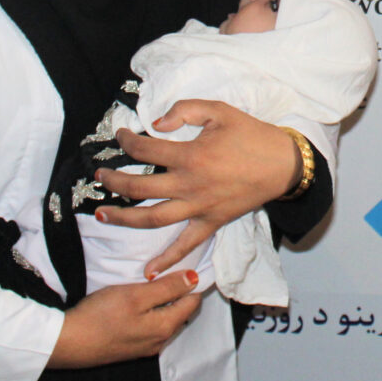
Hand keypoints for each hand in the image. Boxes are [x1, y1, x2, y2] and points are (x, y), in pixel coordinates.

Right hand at [48, 269, 199, 367]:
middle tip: (170, 267)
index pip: (193, 301)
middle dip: (179, 289)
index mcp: (165, 327)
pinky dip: (149, 310)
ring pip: (164, 318)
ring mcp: (144, 346)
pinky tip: (136, 300)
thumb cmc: (101, 317)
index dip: (193, 280)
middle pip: (180, 310)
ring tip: (152, 280)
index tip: (189, 261)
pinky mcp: (129, 346)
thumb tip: (194, 279)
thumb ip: (168, 288)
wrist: (68, 342)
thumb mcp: (137, 295)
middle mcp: (159, 340)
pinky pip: (149, 325)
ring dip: (163, 300)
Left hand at [94, 100, 299, 277]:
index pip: (145, 149)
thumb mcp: (219, 110)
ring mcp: (198, 208)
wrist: (282, 164)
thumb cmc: (250, 135)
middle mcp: (189, 185)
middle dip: (113, 181)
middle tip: (99, 176)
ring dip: (124, 218)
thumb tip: (157, 123)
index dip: (127, 140)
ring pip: (152, 218)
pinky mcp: (210, 222)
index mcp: (190, 155)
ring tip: (102, 214)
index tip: (120, 135)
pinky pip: (185, 245)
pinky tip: (148, 270)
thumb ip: (185, 110)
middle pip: (139, 187)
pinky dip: (167, 259)